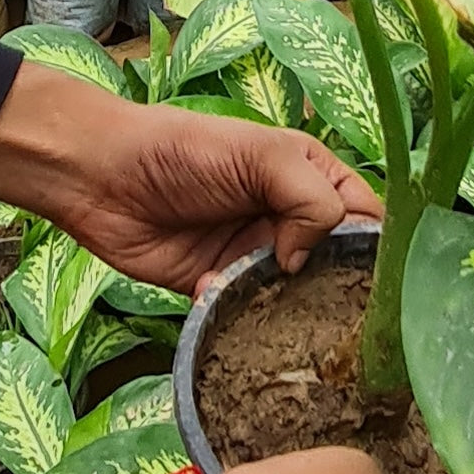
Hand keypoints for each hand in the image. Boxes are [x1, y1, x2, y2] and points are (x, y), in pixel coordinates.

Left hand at [0, 62, 382, 293]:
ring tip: (293, 323)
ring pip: (295, 294)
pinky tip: (240, 318)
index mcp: (312, 178)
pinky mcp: (217, 287)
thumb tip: (308, 261)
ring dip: (293, 309)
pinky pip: (246, 313)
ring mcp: (255, 255)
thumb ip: (311, 199)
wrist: (100, 176)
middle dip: (339, 287)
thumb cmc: (186, 150)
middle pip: (336, 262)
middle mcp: (290, 219)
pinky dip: (246, 320)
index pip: (364, 216)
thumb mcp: (264, 155)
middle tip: (340, 314)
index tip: (373, 277)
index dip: (373, 245)